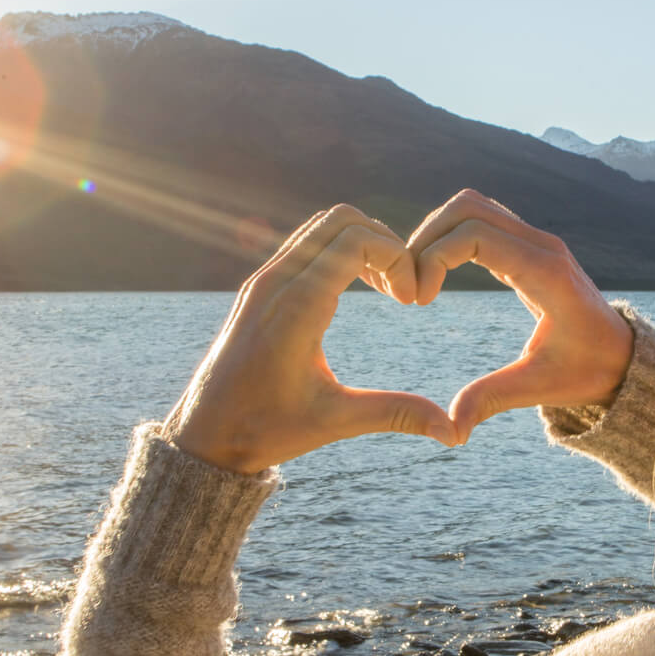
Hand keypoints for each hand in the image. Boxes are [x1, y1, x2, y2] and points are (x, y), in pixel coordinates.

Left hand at [163, 205, 455, 472]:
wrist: (202, 437)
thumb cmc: (264, 430)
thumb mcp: (334, 421)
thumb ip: (395, 414)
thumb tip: (452, 431)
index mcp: (296, 308)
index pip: (356, 240)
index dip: (398, 258)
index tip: (412, 301)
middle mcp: (275, 283)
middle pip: (340, 218)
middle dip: (384, 241)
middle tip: (403, 288)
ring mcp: (263, 280)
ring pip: (321, 226)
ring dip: (362, 243)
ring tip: (386, 289)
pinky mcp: (258, 287)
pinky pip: (305, 243)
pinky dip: (339, 251)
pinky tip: (357, 290)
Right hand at [406, 190, 633, 440]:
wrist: (623, 356)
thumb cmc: (588, 371)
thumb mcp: (539, 387)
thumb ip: (492, 399)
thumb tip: (451, 430)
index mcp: (545, 272)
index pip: (475, 235)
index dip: (434, 258)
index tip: (418, 301)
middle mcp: (541, 245)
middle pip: (467, 207)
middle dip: (426, 239)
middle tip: (408, 287)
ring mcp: (536, 240)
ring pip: (471, 207)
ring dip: (435, 234)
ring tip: (417, 280)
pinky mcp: (528, 245)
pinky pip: (481, 221)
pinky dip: (450, 237)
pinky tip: (435, 275)